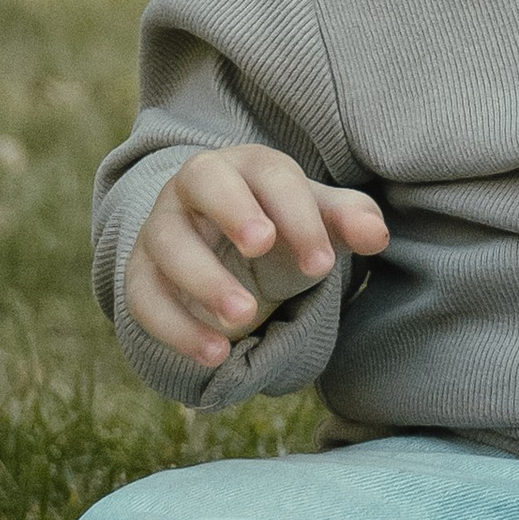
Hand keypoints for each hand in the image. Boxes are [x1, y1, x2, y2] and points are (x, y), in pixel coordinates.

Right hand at [124, 145, 388, 369]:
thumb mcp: (315, 220)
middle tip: (262, 246)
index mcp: (246, 165)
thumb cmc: (279, 226)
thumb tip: (376, 235)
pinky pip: (143, 297)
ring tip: (244, 318)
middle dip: (232, 210)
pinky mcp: (141, 274)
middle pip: (202, 178)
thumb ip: (349, 221)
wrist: (221, 250)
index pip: (269, 174)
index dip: (296, 215)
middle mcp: (196, 186)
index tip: (321, 265)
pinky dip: (175, 328)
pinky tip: (214, 354)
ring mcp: (162, 227)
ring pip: (168, 242)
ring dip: (203, 279)